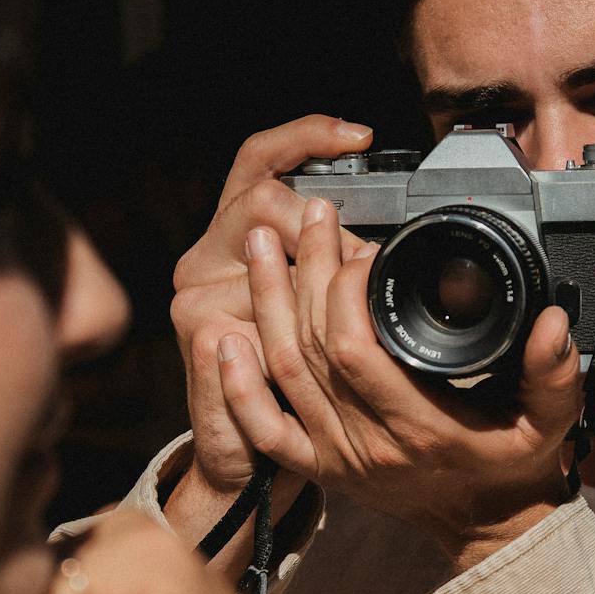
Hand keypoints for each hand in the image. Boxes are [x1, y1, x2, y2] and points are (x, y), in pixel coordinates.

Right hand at [168, 115, 372, 500]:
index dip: (304, 137)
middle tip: (366, 258)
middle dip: (321, 223)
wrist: (247, 458)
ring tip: (356, 286)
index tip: (360, 135)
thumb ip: (339, 262)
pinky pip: (258, 317)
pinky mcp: (206, 339)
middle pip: (262, 198)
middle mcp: (206, 258)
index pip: (259, 159)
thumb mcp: (318, 309)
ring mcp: (198, 297)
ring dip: (318, 268)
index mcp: (234, 238)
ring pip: (261, 247)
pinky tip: (329, 339)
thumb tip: (396, 233)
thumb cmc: (293, 383)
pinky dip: (300, 328)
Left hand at [219, 197, 580, 569]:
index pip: (357, 347)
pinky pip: (263, 428)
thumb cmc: (513, 468)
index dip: (347, 288)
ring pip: (283, 371)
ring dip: (266, 302)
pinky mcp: (319, 468)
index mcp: (419, 427)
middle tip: (309, 217)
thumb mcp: (550, 423)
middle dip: (305, 271)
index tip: (365, 247)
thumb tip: (551, 323)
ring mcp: (336, 458)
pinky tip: (224, 340)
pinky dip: (237, 386)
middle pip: (311, 346)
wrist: (487, 528)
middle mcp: (368, 444)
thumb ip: (554, 373)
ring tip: (260, 243)